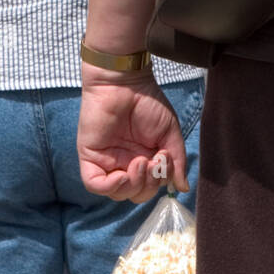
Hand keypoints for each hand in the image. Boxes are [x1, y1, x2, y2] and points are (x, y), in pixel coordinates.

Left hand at [77, 64, 188, 203]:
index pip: (149, 188)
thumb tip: (182, 188)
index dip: (158, 182)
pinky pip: (95, 184)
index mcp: (142, 161)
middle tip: (152, 162)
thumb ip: (176, 163)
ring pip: (117, 193)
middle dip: (148, 185)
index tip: (164, 159)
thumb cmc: (149, 102)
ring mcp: (106, 161)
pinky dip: (110, 186)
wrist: (125, 80)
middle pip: (135, 194)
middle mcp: (124, 164)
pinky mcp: (90, 156)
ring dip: (133, 185)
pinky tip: (122, 176)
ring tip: (140, 162)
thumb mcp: (170, 135)